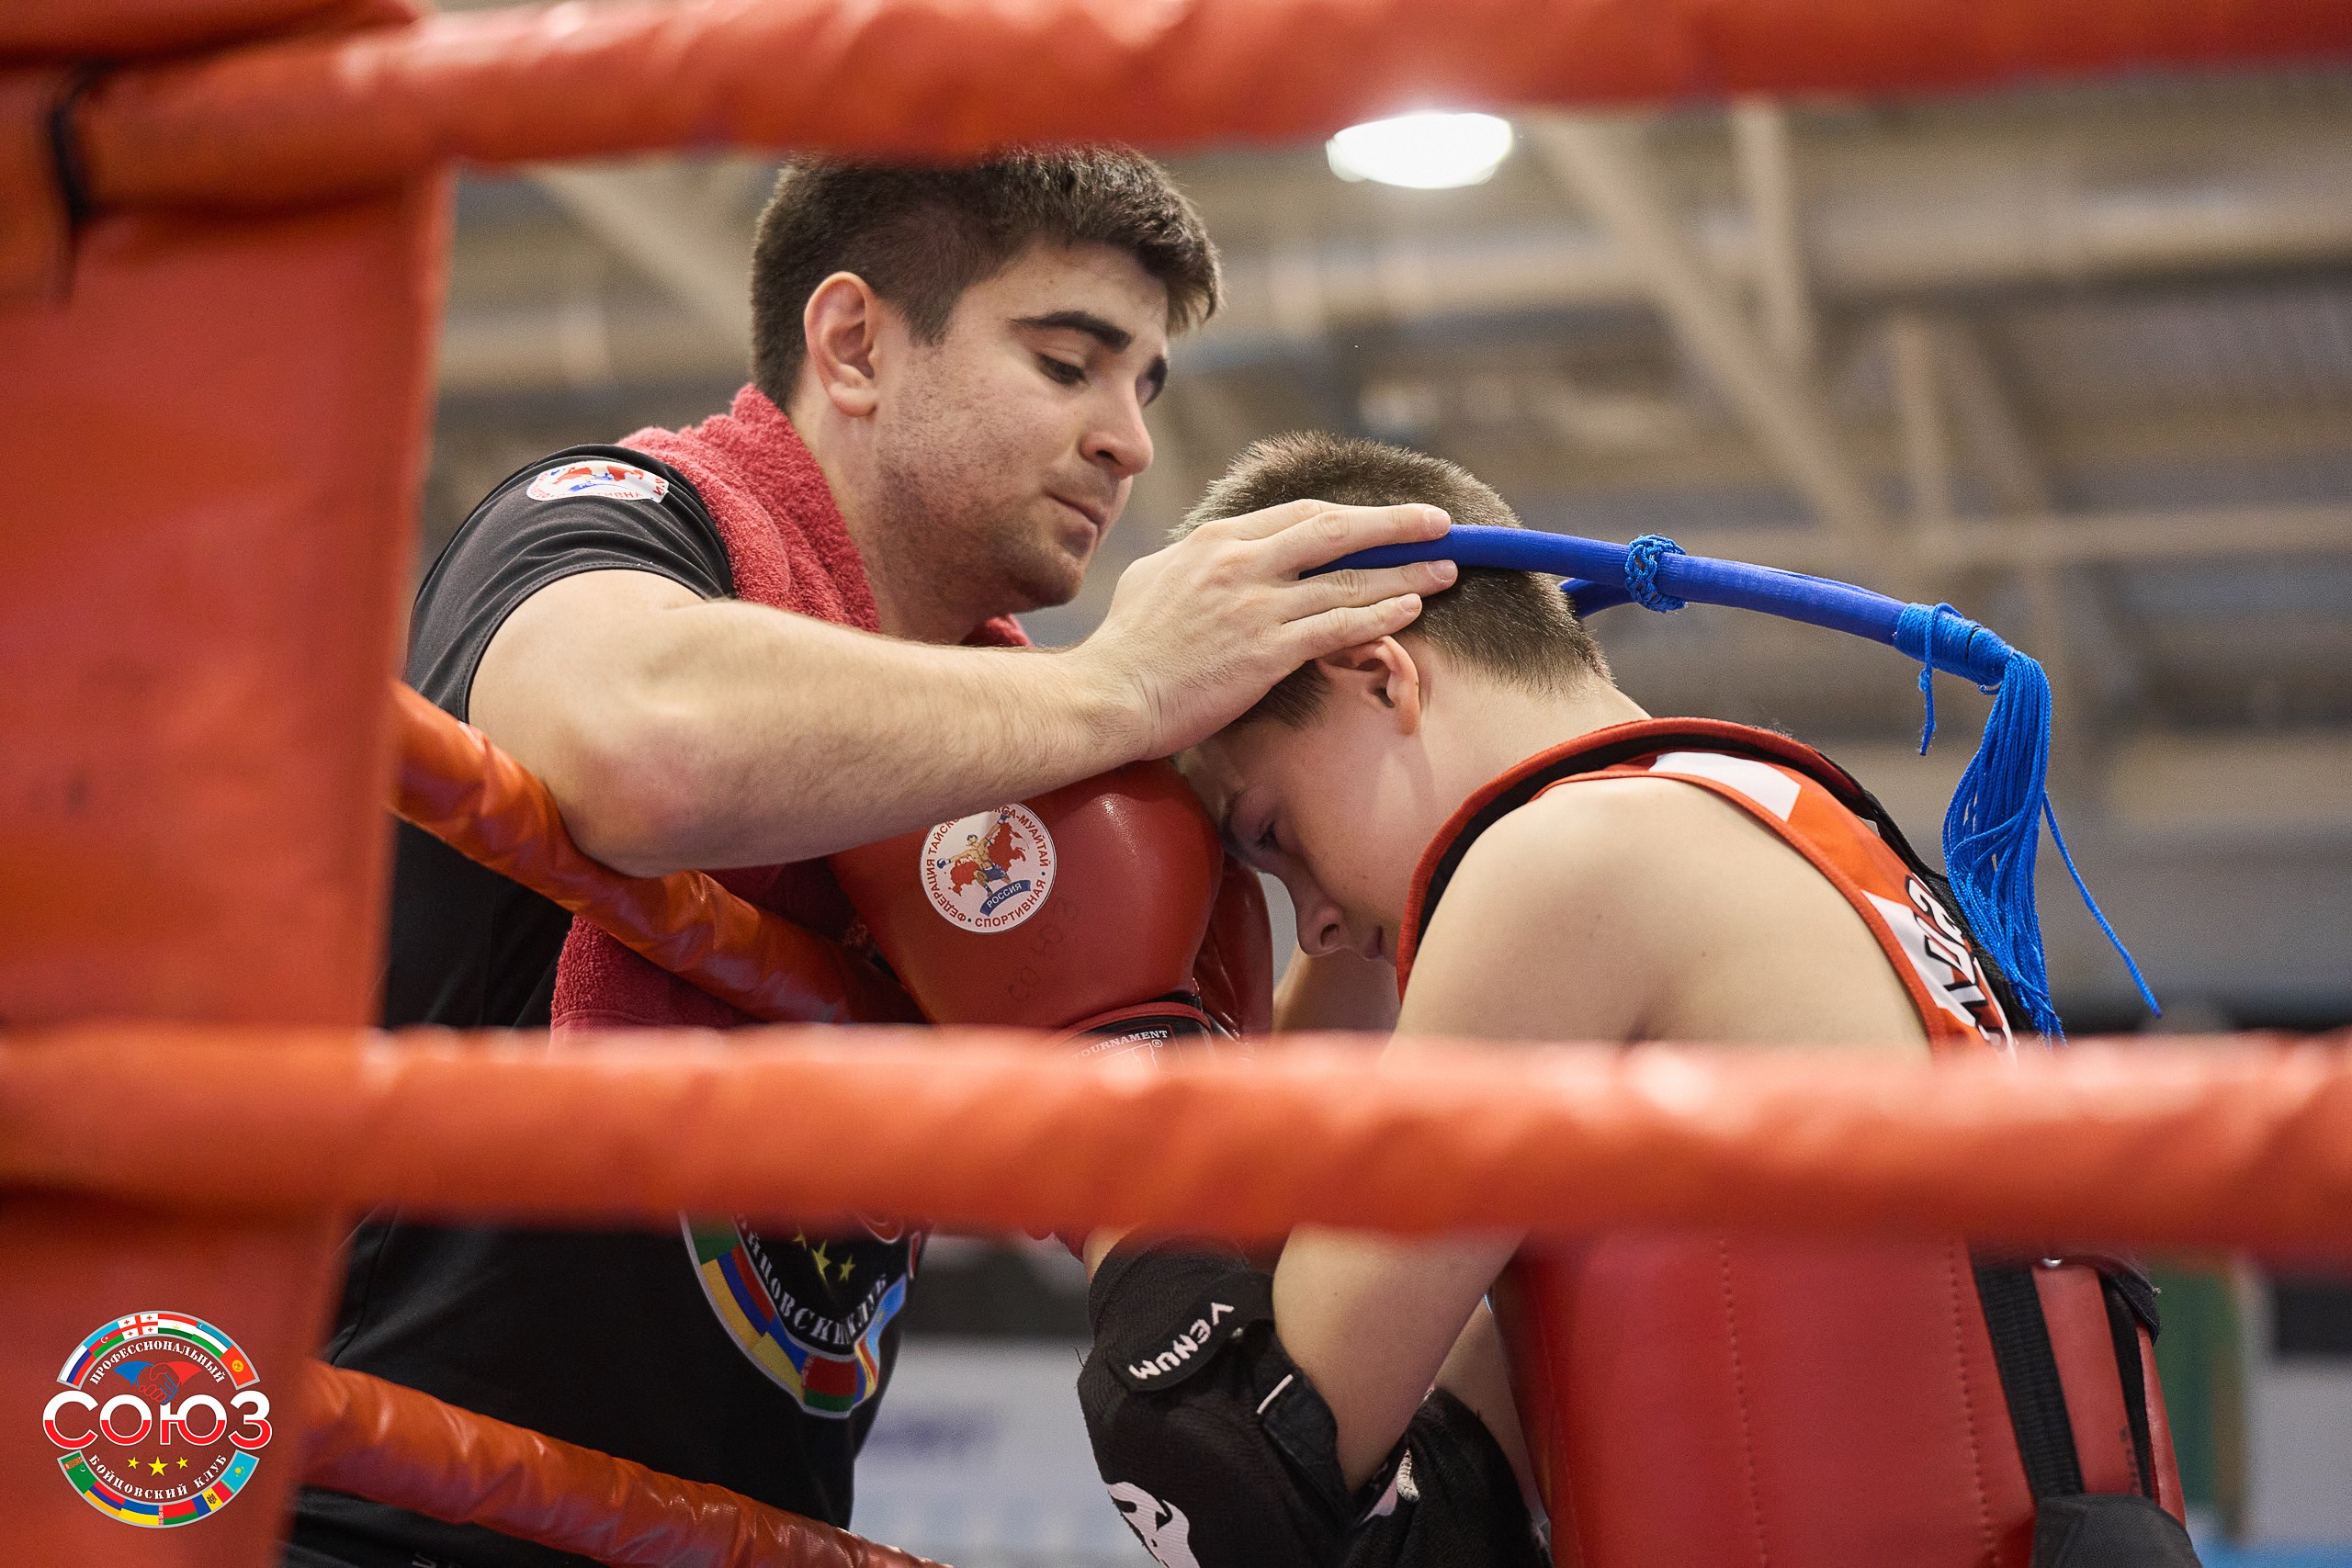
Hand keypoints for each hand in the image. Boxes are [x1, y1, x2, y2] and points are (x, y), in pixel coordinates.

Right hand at [1076, 501, 1456, 757]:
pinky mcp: (1266, 652)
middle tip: (1438, 522)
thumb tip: (1220, 554)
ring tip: (1446, 567)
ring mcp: (1256, 606)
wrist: (1109, 694)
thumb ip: (1197, 559)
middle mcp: (1242, 563)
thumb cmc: (1127, 644)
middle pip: (1336, 530)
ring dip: (1405, 571)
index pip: (1300, 514)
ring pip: (1349, 580)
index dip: (1352, 515)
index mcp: (1217, 540)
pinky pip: (1339, 626)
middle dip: (1395, 524)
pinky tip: (1412, 608)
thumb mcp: (1155, 576)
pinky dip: (1382, 614)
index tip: (1384, 519)